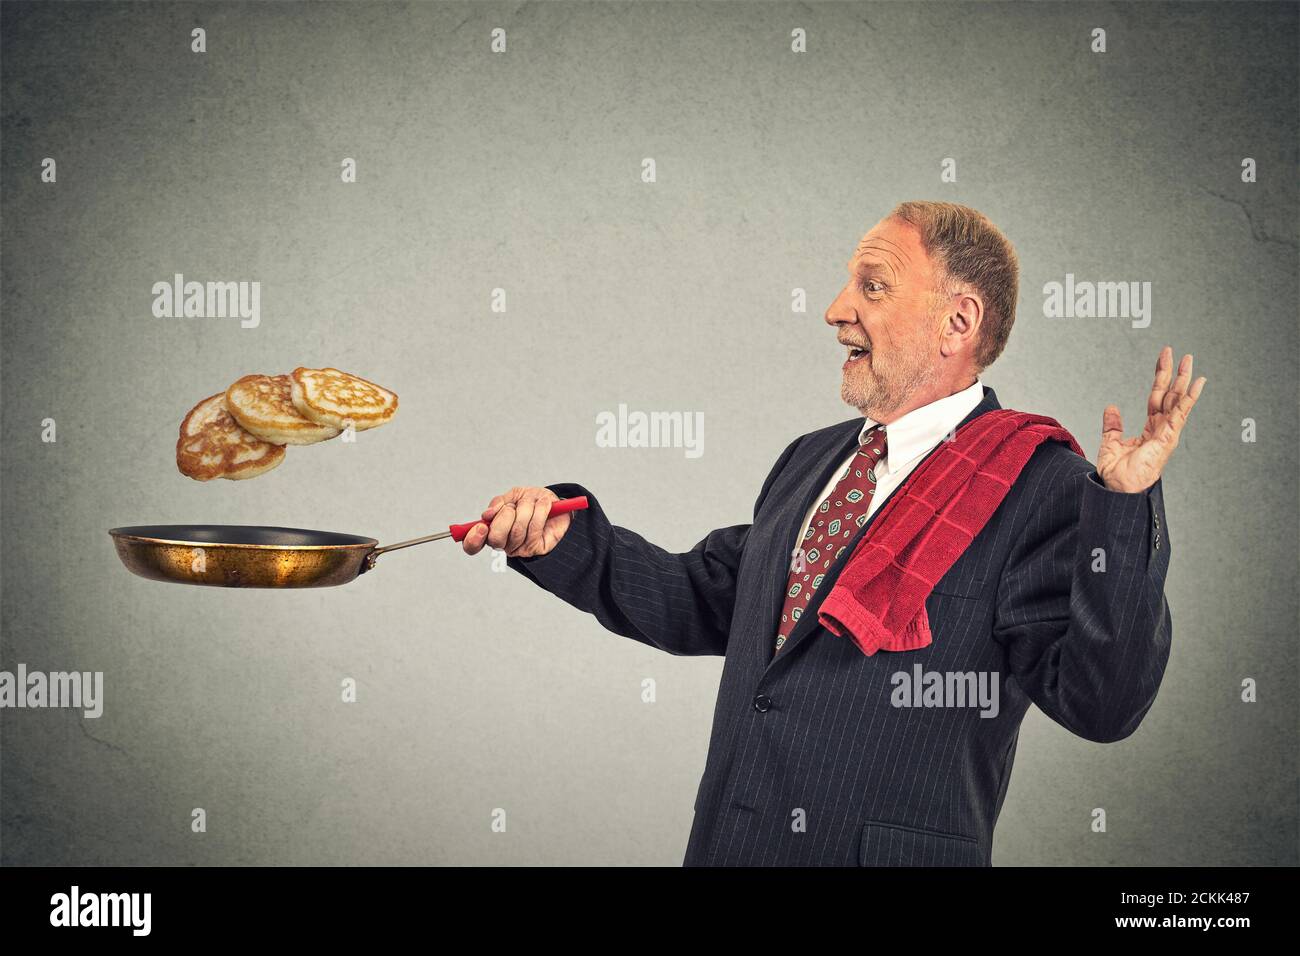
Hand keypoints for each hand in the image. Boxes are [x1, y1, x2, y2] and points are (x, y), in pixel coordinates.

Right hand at [460, 486, 572, 557]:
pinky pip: (534, 529)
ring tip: (535, 502)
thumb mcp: (516, 495)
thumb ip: (500, 503)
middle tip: (514, 507)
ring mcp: (520, 548)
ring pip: (517, 530)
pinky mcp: (537, 548)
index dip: (473, 539)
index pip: (472, 545)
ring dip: (527, 508)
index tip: (481, 526)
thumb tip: (487, 514)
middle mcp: (504, 543)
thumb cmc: (536, 501)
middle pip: (495, 538)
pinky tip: (546, 505)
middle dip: (506, 516)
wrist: (561, 507)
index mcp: (492, 530)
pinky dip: (541, 510)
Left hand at [1098, 346, 1205, 492]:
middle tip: (1176, 352)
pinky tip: (1197, 383)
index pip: (1156, 398)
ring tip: (1189, 360)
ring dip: (1183, 379)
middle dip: (1173, 373)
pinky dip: (1189, 398)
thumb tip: (1112, 407)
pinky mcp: (1169, 438)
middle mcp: (1162, 430)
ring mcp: (1167, 433)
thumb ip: (1113, 426)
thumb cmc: (1117, 475)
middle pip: (1169, 395)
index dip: (1159, 378)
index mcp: (1150, 430)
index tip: (1163, 360)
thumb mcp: (1110, 444)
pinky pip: (1181, 413)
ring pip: (1178, 400)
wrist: (1119, 490)